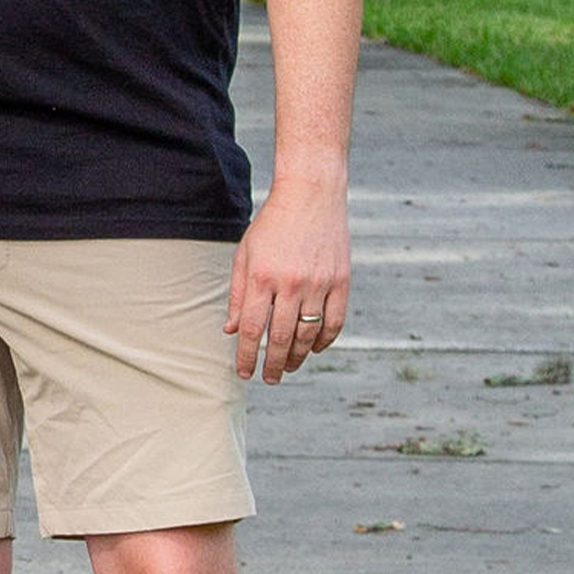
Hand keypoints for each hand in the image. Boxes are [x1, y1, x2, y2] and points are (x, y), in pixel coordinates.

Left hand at [228, 169, 347, 382]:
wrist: (310, 195)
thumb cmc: (271, 225)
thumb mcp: (245, 255)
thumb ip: (239, 294)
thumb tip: (232, 331)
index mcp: (262, 277)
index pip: (252, 329)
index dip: (247, 356)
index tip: (244, 373)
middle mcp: (290, 283)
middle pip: (280, 337)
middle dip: (272, 364)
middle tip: (268, 379)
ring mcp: (319, 283)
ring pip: (308, 334)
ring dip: (296, 356)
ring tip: (287, 366)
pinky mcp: (341, 280)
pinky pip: (334, 321)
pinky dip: (324, 340)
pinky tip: (313, 349)